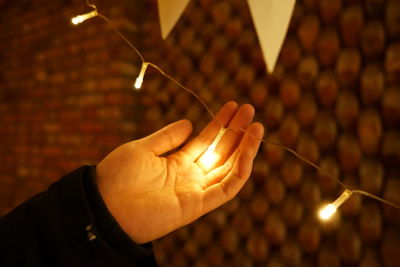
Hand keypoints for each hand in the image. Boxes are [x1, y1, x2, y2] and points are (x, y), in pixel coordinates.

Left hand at [96, 101, 263, 243]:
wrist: (103, 204)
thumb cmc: (117, 176)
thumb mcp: (143, 148)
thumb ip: (167, 137)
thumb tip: (189, 124)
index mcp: (177, 163)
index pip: (206, 141)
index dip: (220, 124)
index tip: (233, 105)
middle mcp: (190, 177)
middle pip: (222, 152)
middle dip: (237, 131)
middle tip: (250, 110)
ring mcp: (195, 191)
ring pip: (229, 169)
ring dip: (245, 149)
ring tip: (256, 126)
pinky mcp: (197, 205)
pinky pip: (226, 189)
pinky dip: (240, 171)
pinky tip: (248, 151)